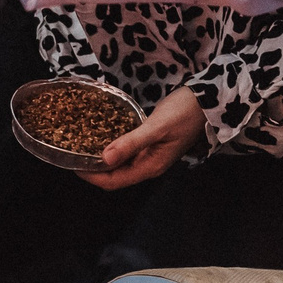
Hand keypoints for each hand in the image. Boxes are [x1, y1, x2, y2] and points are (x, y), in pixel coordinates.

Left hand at [81, 85, 203, 190]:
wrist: (209, 101)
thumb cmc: (185, 113)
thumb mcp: (156, 127)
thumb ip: (131, 143)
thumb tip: (104, 159)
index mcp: (150, 167)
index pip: (113, 181)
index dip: (91, 176)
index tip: (72, 163)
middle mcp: (149, 166)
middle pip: (115, 177)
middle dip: (93, 170)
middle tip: (72, 153)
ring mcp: (151, 156)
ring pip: (120, 165)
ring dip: (101, 160)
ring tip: (81, 146)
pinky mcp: (151, 144)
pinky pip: (127, 153)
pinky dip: (112, 149)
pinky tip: (102, 137)